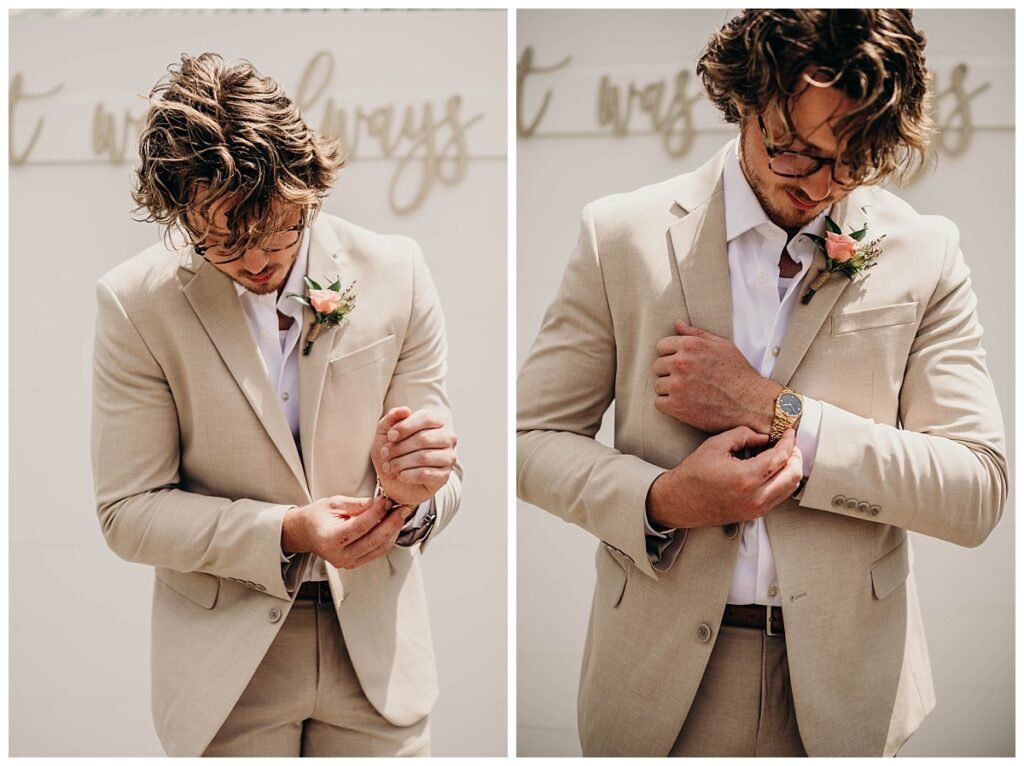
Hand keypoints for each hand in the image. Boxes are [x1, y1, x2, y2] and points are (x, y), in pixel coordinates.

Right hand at [282, 495, 416, 569]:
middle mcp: (339, 555)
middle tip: (403, 508)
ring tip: (400, 514)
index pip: (360, 526)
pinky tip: (393, 525)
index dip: (377, 513)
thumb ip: (358, 505)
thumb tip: (381, 502)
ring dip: (393, 531)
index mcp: (330, 539)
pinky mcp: (355, 563)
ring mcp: (347, 562)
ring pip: (379, 548)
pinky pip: (377, 552)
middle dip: (392, 523)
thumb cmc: (317, 516)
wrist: (306, 533)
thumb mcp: (334, 503)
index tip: (387, 500)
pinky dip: (387, 538)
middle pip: (373, 540)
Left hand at [372, 406, 457, 505]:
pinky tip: (400, 475)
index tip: (390, 436)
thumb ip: (393, 417)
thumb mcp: (386, 432)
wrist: (396, 480)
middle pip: (424, 439)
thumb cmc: (394, 450)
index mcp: (437, 422)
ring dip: (400, 462)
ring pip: (423, 458)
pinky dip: (407, 475)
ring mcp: (448, 457)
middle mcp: (448, 437)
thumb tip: (405, 410)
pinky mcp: (444, 476)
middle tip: (385, 453)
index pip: (426, 418)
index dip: (405, 426)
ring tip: (388, 466)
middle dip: (399, 447)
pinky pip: (425, 474)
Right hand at [646, 426, 802, 528]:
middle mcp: (755, 497)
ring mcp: (756, 508)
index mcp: (746, 478)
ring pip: (790, 488)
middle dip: (795, 456)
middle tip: (788, 444)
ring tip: (782, 456)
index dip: (788, 441)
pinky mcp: (754, 514)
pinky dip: (782, 481)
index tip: (789, 433)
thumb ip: (743, 435)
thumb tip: (764, 437)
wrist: (680, 501)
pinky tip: (772, 471)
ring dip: (791, 470)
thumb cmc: (693, 474)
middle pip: (793, 475)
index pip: (780, 457)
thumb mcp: (716, 445)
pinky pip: (779, 497)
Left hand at [653, 320, 782, 433]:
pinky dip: (669, 405)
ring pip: (658, 385)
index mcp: (691, 345)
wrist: (750, 403)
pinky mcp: (677, 406)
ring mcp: (678, 385)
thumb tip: (677, 324)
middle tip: (687, 380)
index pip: (662, 346)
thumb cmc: (738, 373)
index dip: (671, 356)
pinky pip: (659, 403)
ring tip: (688, 393)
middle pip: (657, 366)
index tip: (682, 365)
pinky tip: (684, 404)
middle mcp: (681, 363)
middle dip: (670, 373)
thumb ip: (696, 334)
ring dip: (669, 390)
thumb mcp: (722, 346)